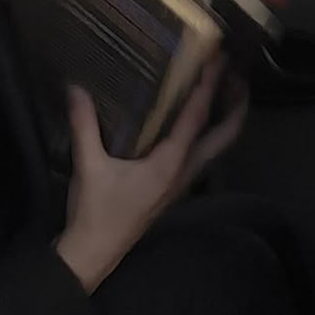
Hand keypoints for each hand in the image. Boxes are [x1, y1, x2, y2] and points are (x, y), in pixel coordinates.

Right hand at [55, 56, 247, 293]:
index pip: (196, 119)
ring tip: (224, 91)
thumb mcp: (88, 165)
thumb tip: (76, 87)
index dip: (208, 88)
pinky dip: (206, 131)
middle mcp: (183, 172)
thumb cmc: (96, 210)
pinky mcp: (171, 185)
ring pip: (215, 146)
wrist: (96, 252)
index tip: (219, 62)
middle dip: (235, 107)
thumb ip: (84, 124)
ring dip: (224, 119)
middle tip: (238, 76)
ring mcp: (180, 181)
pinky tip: (190, 120)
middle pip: (224, 137)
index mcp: (169, 164)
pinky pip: (200, 153)